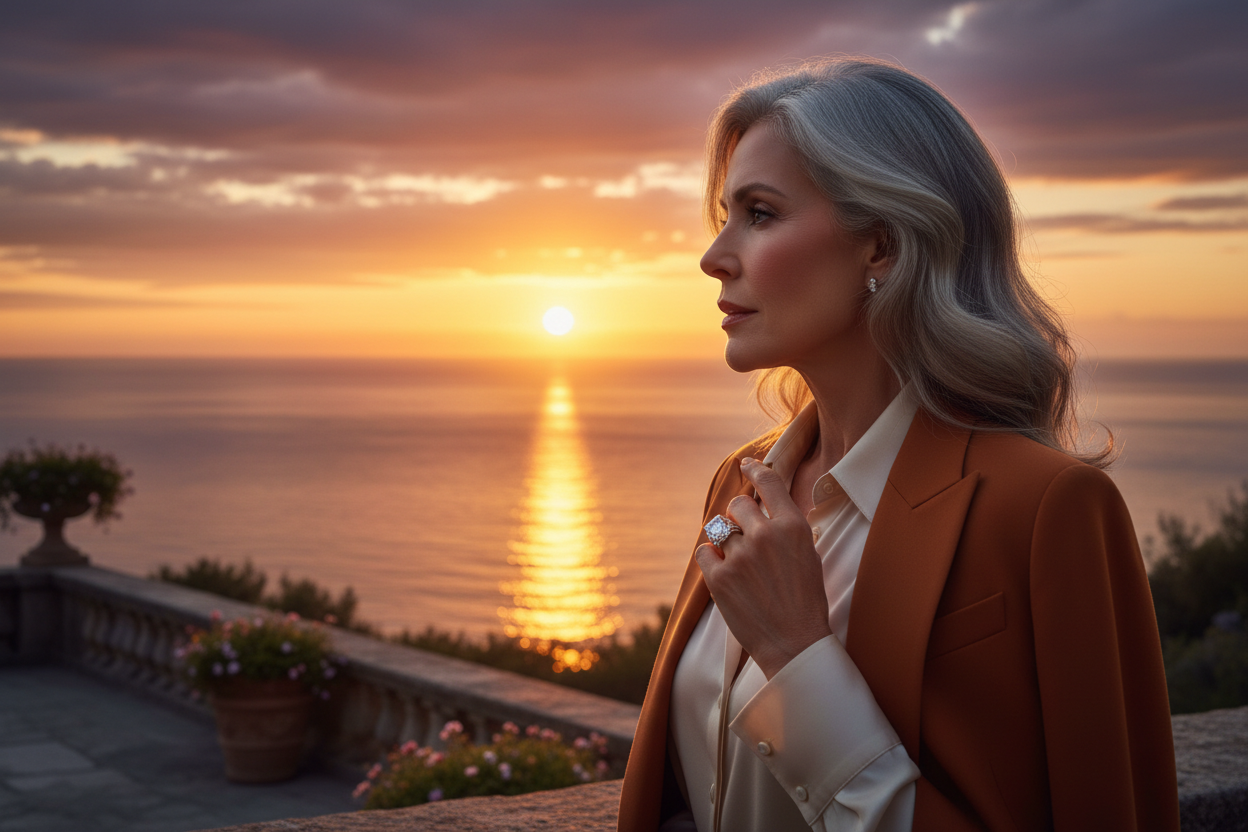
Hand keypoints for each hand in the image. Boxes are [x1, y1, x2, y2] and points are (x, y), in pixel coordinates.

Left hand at [694, 457, 832, 679]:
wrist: (794, 643)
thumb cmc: (805, 601)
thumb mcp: (808, 555)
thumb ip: (786, 527)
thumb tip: (765, 504)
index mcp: (793, 527)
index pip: (769, 483)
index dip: (755, 470)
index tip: (746, 465)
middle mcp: (766, 536)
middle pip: (737, 504)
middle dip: (738, 518)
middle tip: (746, 540)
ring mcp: (741, 556)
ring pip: (719, 529)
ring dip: (726, 542)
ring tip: (741, 565)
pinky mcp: (719, 577)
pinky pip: (703, 551)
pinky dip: (711, 559)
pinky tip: (725, 573)